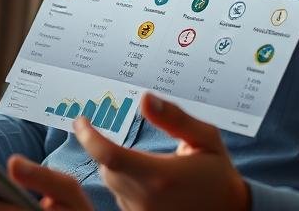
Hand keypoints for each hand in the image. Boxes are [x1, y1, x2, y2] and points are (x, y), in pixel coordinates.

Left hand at [72, 93, 249, 210]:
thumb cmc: (217, 172)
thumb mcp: (205, 138)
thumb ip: (174, 118)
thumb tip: (145, 99)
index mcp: (161, 174)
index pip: (109, 155)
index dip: (88, 137)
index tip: (81, 121)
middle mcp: (147, 198)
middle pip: (108, 168)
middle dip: (110, 150)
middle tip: (123, 138)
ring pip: (114, 184)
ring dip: (121, 169)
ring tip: (153, 165)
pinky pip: (123, 199)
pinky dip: (130, 186)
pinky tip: (154, 183)